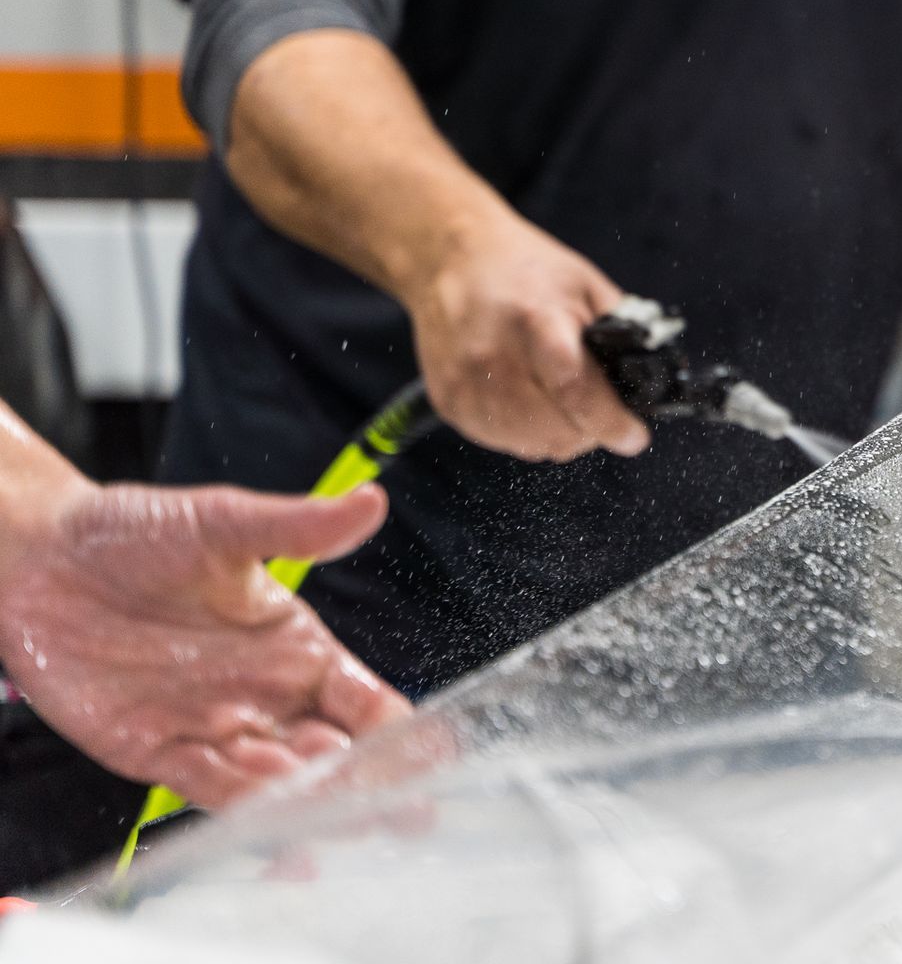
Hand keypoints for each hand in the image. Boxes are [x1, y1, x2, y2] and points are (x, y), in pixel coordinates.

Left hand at [0, 481, 411, 808]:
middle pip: (331, 756)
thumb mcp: (223, 523)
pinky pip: (208, 790)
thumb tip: (369, 504)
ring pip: (276, 783)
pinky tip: (271, 824)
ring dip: (308, 803)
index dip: (400, 731)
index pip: (364, 701)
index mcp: (295, 649)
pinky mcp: (155, 752)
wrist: (36, 558)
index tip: (433, 752)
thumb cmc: (130, 532)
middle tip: (401, 808)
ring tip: (339, 817)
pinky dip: (241, 811)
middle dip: (367, 785)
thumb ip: (298, 526)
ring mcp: (213, 728)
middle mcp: (263, 697)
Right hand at [401, 208, 650, 461]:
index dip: (610, 423)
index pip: (575, 390)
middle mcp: (494, 356)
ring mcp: (465, 383)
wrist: (448, 257)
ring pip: (529, 446)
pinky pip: (499, 442)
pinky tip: (531, 405)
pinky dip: (524, 435)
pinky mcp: (447, 400)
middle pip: (555, 430)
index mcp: (537, 321)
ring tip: (566, 408)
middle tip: (601, 415)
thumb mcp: (585, 285)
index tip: (634, 436)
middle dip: (591, 432)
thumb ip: (619, 333)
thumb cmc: (524, 269)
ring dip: (558, 437)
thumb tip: (649, 380)